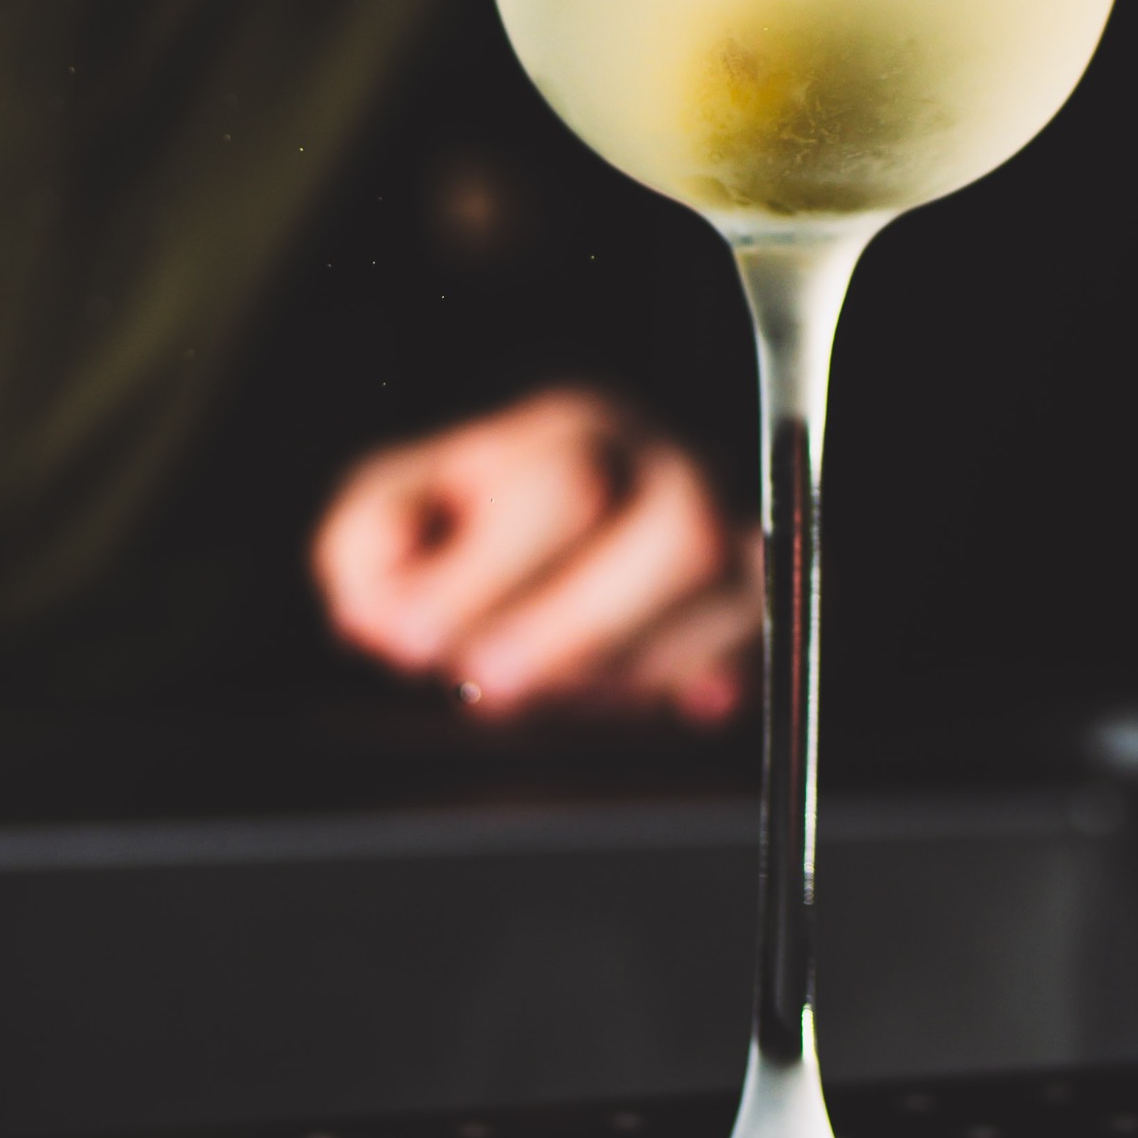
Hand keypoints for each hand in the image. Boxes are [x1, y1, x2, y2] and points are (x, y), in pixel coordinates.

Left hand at [310, 388, 759, 720]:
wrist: (563, 539)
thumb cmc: (467, 531)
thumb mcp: (392, 519)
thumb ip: (370, 547)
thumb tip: (382, 606)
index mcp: (572, 433)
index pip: (561, 489)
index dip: (489, 575)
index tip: (416, 642)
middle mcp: (667, 468)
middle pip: (676, 534)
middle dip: (574, 626)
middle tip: (487, 685)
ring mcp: (729, 530)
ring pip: (732, 588)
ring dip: (635, 664)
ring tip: (553, 698)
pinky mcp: (760, 601)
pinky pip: (766, 641)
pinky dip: (714, 678)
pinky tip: (675, 704)